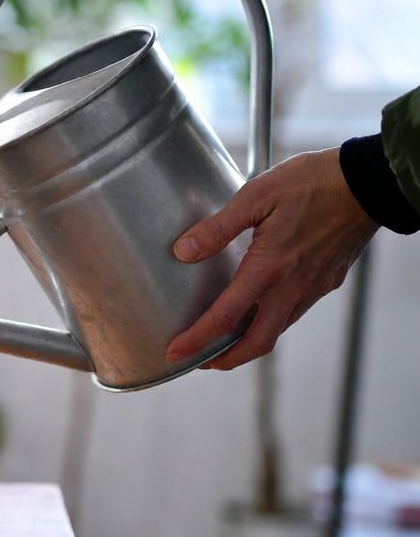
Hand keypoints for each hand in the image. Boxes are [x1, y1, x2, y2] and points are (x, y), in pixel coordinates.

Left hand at [165, 148, 378, 369]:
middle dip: (225, 359)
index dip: (197, 340)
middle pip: (256, 343)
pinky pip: (294, 312)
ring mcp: (313, 287)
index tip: (175, 352)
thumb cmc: (313, 183)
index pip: (226, 318)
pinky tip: (259, 310)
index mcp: (270, 269)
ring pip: (277, 330)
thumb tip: (183, 251)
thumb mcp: (256, 196)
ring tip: (223, 341)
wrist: (369, 182)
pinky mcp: (327, 281)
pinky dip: (271, 323)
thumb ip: (218, 227)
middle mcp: (293, 287)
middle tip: (199, 362)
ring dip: (248, 343)